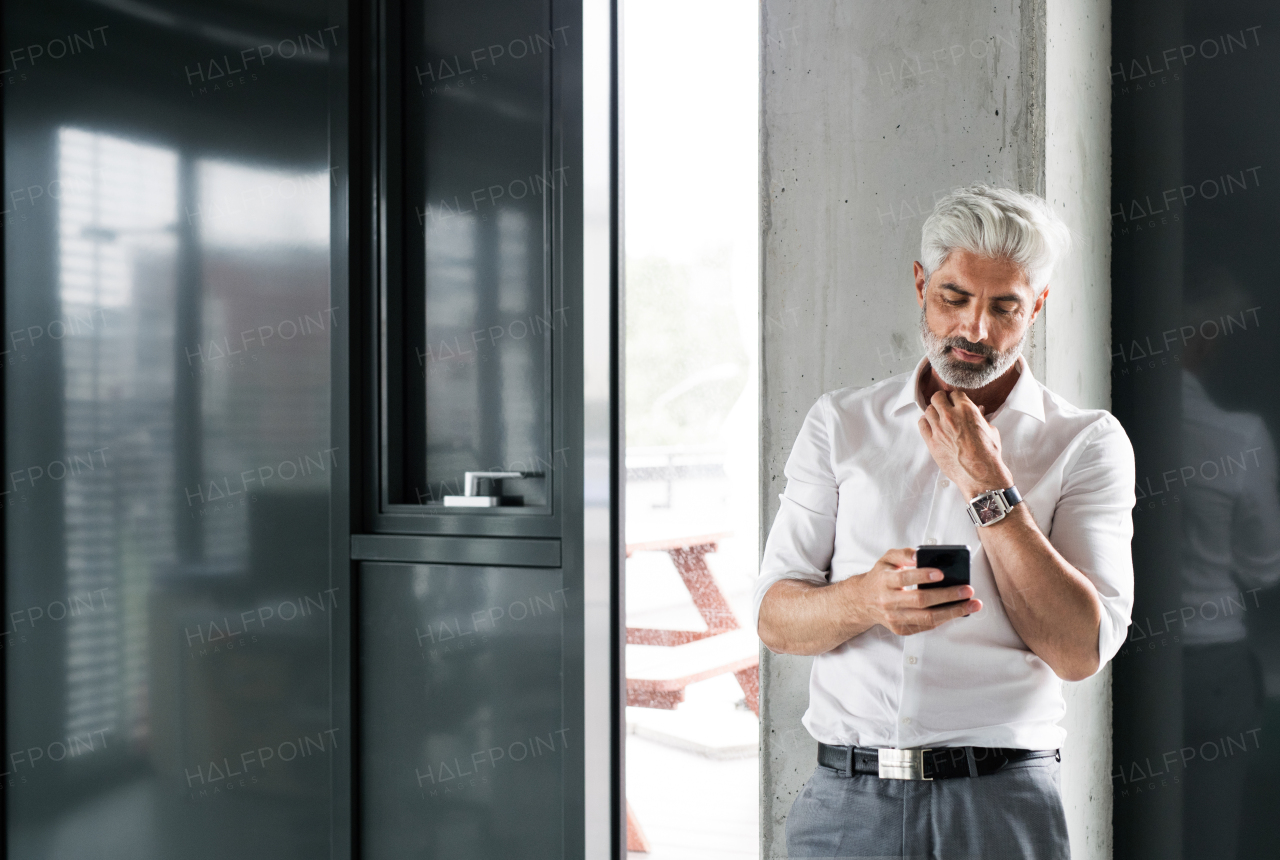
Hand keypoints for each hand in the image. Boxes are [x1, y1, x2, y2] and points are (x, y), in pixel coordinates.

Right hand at [845, 548, 980, 635]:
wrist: (863, 601)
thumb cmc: (881, 577)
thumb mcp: (887, 559)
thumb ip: (903, 553)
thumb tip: (920, 554)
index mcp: (884, 580)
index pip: (904, 577)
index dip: (923, 576)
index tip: (942, 573)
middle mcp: (888, 601)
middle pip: (920, 601)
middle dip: (947, 596)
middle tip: (967, 590)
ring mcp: (895, 618)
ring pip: (927, 618)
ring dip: (953, 612)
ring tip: (972, 605)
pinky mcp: (901, 629)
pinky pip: (927, 625)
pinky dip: (945, 619)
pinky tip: (958, 611)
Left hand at [917, 390, 1013, 497]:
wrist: (980, 473)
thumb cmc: (988, 453)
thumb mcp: (990, 430)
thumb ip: (981, 418)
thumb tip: (979, 410)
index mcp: (967, 410)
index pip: (955, 394)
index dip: (955, 397)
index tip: (955, 401)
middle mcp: (950, 417)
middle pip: (937, 398)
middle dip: (941, 399)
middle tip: (943, 404)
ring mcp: (939, 429)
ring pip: (928, 410)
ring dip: (933, 411)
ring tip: (937, 416)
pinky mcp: (931, 442)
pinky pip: (921, 425)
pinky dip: (925, 422)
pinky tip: (930, 425)